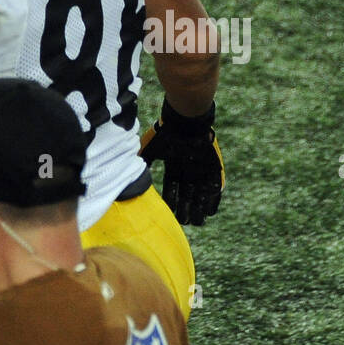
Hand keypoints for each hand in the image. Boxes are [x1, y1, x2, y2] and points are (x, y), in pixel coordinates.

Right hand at [140, 100, 224, 225]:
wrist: (186, 121)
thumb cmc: (168, 134)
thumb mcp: (152, 148)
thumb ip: (144, 161)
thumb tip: (129, 172)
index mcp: (174, 165)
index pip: (172, 187)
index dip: (172, 201)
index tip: (171, 215)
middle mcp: (188, 169)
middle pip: (187, 194)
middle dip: (186, 209)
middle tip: (185, 222)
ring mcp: (201, 169)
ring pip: (201, 193)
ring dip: (199, 208)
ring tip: (198, 222)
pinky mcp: (213, 168)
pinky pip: (214, 186)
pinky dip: (213, 199)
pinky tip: (211, 211)